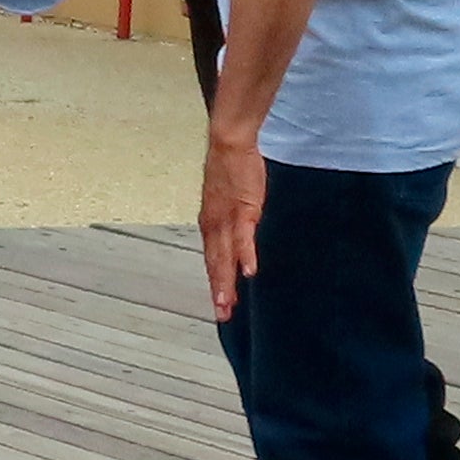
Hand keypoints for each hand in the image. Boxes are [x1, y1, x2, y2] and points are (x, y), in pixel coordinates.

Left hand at [198, 131, 266, 320]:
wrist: (229, 145)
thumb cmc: (231, 170)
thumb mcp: (227, 201)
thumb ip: (231, 222)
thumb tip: (235, 238)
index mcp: (210, 224)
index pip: (212, 259)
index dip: (215, 281)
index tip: (219, 304)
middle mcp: (214, 225)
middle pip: (216, 263)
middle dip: (219, 290)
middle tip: (221, 314)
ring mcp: (227, 219)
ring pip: (225, 256)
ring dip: (226, 282)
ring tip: (228, 304)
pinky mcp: (243, 210)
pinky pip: (244, 237)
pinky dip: (245, 256)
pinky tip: (249, 273)